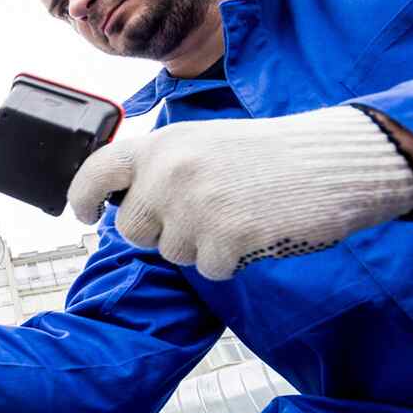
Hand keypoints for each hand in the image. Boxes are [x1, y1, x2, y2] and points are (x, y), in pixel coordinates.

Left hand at [67, 106, 412, 279]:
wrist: (329, 161)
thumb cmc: (266, 155)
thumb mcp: (201, 143)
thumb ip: (160, 168)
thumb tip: (125, 204)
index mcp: (161, 145)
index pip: (97, 172)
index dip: (83, 198)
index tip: (86, 214)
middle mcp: (169, 173)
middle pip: (135, 230)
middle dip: (163, 230)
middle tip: (205, 210)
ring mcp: (196, 206)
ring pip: (173, 252)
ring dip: (201, 244)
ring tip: (237, 212)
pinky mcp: (226, 238)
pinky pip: (210, 269)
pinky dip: (232, 259)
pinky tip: (255, 230)